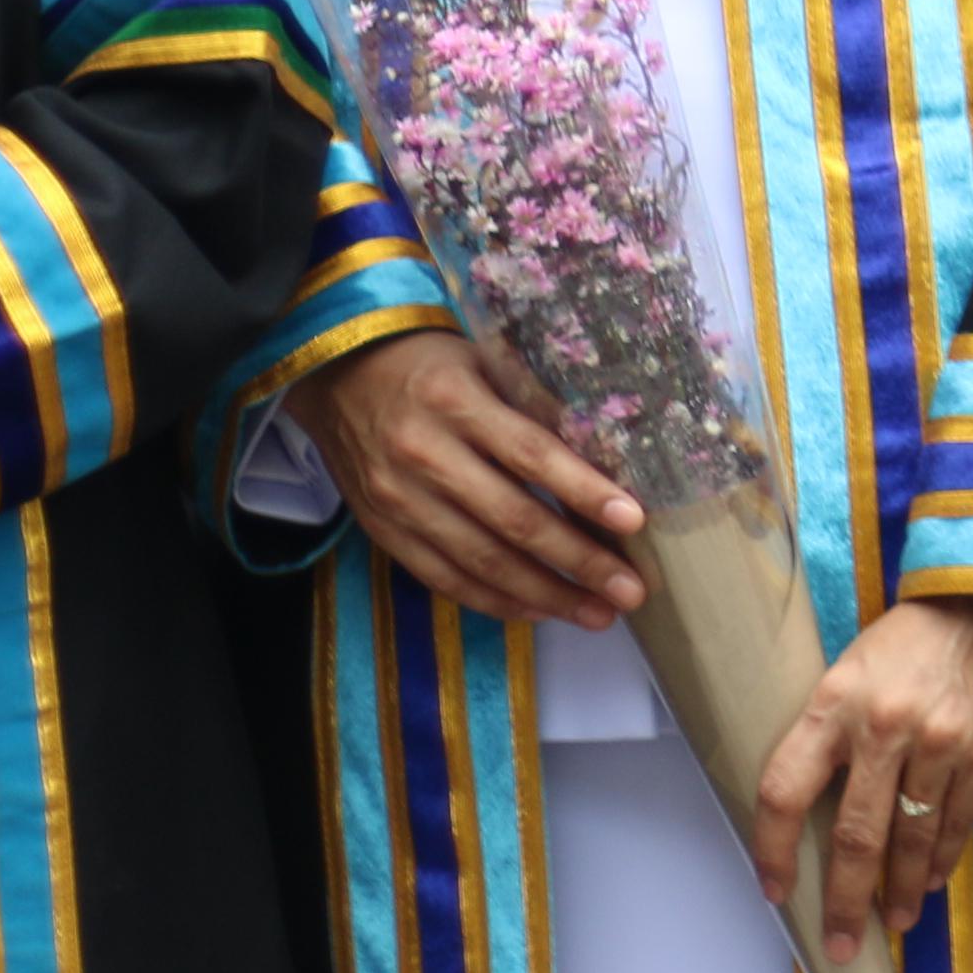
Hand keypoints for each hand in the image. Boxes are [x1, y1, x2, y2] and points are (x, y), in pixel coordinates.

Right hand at [286, 327, 646, 630]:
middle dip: (578, 561)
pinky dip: (493, 599)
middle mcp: (424, 456)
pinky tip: (538, 610)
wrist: (337, 375)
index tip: (635, 520)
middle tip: (630, 590)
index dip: (584, 491)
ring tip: (597, 614)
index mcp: (457, 404)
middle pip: (512, 520)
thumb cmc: (432, 364)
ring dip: (544, 594)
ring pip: (480, 560)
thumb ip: (536, 400)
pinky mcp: (383, 531)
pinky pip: (443, 577)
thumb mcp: (487, 358)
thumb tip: (611, 447)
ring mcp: (398, 501)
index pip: (532, 455)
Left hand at [753, 596, 972, 962]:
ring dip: (901, 889)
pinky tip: (933, 879)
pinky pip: (960, 821)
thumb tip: (818, 810)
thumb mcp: (857, 667)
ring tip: (895, 919)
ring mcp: (945, 743)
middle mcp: (887, 727)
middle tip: (840, 941)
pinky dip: (944, 858)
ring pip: (913, 839)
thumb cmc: (921, 635)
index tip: (775, 889)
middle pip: (853, 835)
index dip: (773, 850)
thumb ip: (836, 732)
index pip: (785, 790)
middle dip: (843, 899)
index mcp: (837, 701)